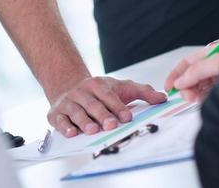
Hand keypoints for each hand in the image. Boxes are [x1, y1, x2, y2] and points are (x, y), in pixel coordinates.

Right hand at [47, 77, 166, 137]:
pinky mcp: (56, 113)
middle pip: (93, 104)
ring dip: (84, 121)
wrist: (68, 86)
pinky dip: (65, 127)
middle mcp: (82, 92)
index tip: (127, 117)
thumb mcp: (120, 88)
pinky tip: (72, 133)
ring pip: (77, 112)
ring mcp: (69, 102)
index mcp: (98, 85)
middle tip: (111, 125)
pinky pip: (60, 120)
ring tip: (92, 130)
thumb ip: (142, 92)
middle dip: (102, 115)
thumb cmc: (98, 92)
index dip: (118, 106)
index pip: (109, 96)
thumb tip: (163, 98)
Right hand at [164, 44, 218, 102]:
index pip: (188, 62)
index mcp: (212, 53)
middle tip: (187, 96)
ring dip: (195, 95)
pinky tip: (206, 101)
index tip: (168, 86)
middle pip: (193, 76)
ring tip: (197, 99)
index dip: (176, 74)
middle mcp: (215, 65)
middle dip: (186, 87)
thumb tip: (180, 81)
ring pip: (200, 88)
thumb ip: (198, 70)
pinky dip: (205, 100)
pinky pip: (210, 96)